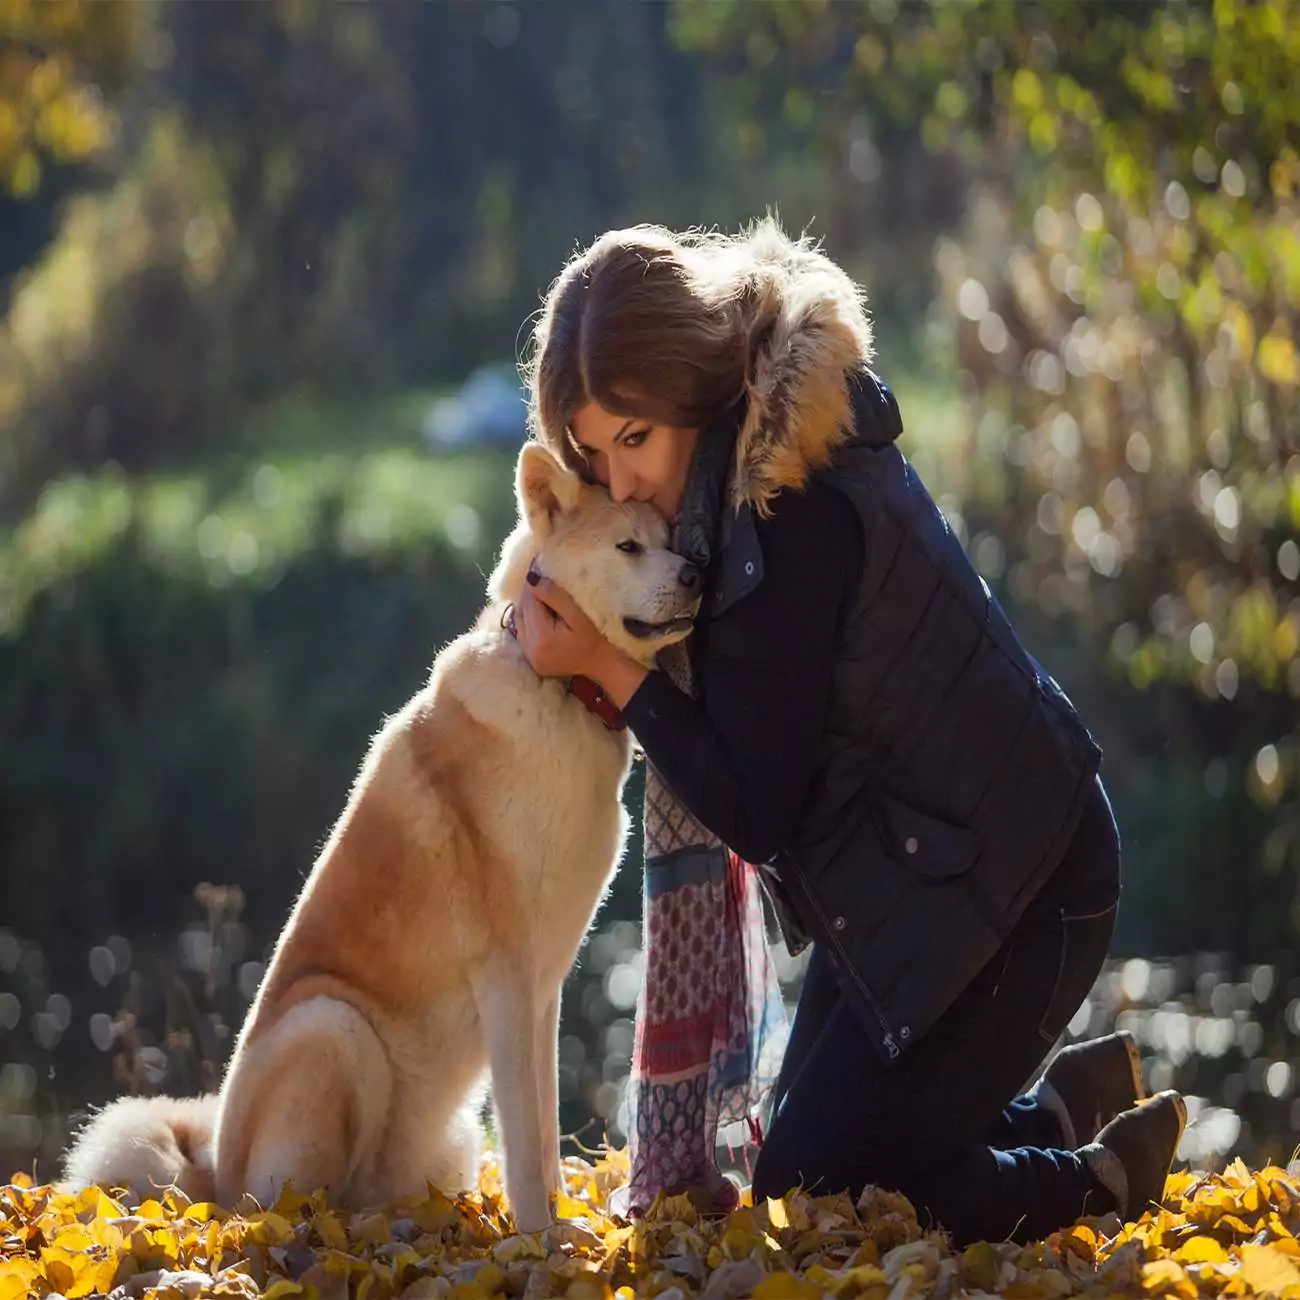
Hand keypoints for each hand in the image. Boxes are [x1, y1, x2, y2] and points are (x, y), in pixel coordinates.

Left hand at [513, 569, 649, 706]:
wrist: (600, 664)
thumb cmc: (594, 639)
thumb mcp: (578, 616)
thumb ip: (554, 596)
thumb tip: (532, 578)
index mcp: (542, 638)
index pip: (530, 602)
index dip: (533, 583)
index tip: (537, 565)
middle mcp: (530, 649)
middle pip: (522, 611)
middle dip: (529, 593)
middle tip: (537, 575)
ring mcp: (529, 656)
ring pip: (519, 620)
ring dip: (527, 604)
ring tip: (537, 591)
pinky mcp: (531, 659)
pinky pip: (522, 632)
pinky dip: (527, 618)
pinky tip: (537, 610)